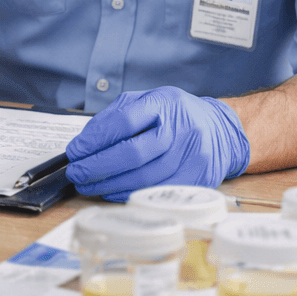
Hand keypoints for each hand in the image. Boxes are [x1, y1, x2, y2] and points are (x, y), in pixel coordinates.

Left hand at [65, 86, 249, 201]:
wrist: (221, 130)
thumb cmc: (175, 116)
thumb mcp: (148, 101)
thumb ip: (116, 116)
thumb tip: (85, 142)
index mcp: (164, 103)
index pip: (124, 121)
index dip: (95, 138)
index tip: (75, 150)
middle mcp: (181, 128)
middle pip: (133, 153)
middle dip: (97, 166)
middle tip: (76, 172)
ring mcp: (192, 155)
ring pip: (143, 177)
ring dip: (109, 184)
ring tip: (87, 185)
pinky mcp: (197, 178)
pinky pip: (156, 192)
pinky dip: (128, 194)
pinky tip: (110, 191)